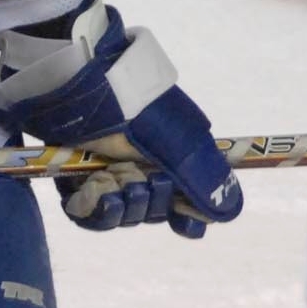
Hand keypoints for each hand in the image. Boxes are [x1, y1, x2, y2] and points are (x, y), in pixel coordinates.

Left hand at [0, 1, 243, 236]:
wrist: (79, 86)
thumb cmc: (133, 108)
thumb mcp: (178, 142)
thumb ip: (203, 177)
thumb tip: (232, 209)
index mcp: (170, 157)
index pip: (183, 202)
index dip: (186, 216)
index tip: (184, 221)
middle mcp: (140, 167)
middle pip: (153, 211)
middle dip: (150, 204)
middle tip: (142, 180)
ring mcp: (107, 174)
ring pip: (122, 216)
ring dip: (123, 207)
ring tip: (116, 183)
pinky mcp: (75, 180)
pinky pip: (87, 214)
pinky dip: (94, 210)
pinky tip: (97, 191)